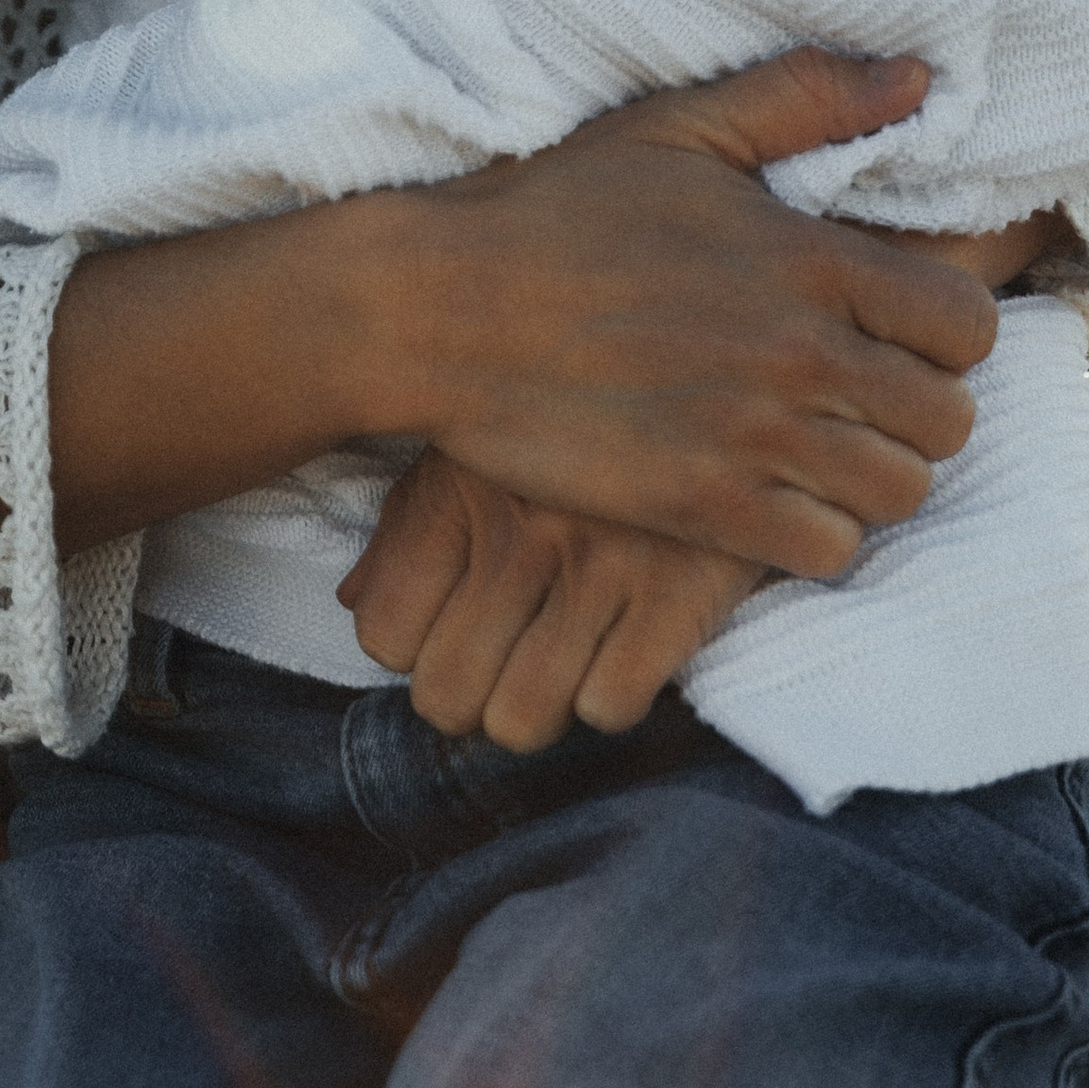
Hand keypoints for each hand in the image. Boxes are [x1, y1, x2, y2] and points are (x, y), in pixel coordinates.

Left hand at [340, 448, 759, 753]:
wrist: (736, 367)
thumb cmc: (586, 410)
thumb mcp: (484, 440)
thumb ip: (409, 523)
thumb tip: (352, 606)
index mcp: (462, 484)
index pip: (383, 632)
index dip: (410, 651)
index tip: (445, 631)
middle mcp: (523, 527)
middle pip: (444, 695)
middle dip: (468, 699)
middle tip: (499, 667)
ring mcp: (602, 565)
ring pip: (521, 720)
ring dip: (535, 709)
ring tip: (557, 664)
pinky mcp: (681, 595)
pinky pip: (609, 708)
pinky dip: (611, 696)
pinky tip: (620, 648)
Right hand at [389, 51, 999, 579]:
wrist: (444, 308)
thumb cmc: (560, 209)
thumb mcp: (680, 127)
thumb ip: (805, 97)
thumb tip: (919, 77)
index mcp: (807, 258)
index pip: (967, 323)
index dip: (946, 331)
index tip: (897, 328)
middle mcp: (798, 353)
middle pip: (948, 422)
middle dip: (917, 409)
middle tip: (859, 394)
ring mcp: (752, 438)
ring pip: (898, 493)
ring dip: (872, 475)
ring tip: (822, 448)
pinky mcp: (702, 507)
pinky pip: (826, 552)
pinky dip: (815, 533)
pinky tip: (773, 495)